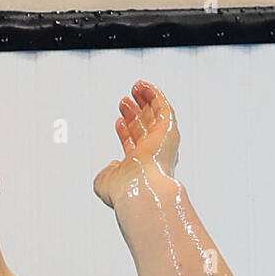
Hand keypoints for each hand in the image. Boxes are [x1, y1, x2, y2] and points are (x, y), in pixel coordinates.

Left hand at [93, 80, 180, 208]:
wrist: (139, 189)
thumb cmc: (122, 189)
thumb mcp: (105, 180)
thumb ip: (107, 172)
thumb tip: (113, 165)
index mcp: (139, 165)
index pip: (134, 144)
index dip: (126, 132)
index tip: (118, 121)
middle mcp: (152, 153)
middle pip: (145, 128)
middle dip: (135, 113)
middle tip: (124, 101)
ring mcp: (161, 142)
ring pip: (156, 116)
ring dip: (145, 100)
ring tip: (135, 88)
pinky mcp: (169, 131)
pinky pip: (164, 108)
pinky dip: (154, 95)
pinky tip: (144, 86)